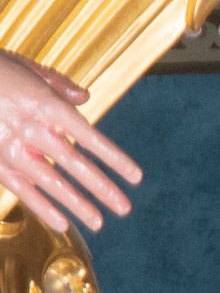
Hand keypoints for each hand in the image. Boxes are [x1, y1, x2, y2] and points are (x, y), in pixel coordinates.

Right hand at [0, 53, 138, 235]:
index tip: (135, 176)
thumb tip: (84, 96)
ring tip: (98, 222)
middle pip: (73, 163)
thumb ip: (59, 85)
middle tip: (123, 208)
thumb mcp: (29, 69)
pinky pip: (22, 189)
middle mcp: (32, 128)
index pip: (89, 136)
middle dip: (101, 187)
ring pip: (50, 180)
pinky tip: (61, 224)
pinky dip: (42, 207)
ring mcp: (12, 147)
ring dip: (76, 203)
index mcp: (47, 105)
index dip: (114, 158)